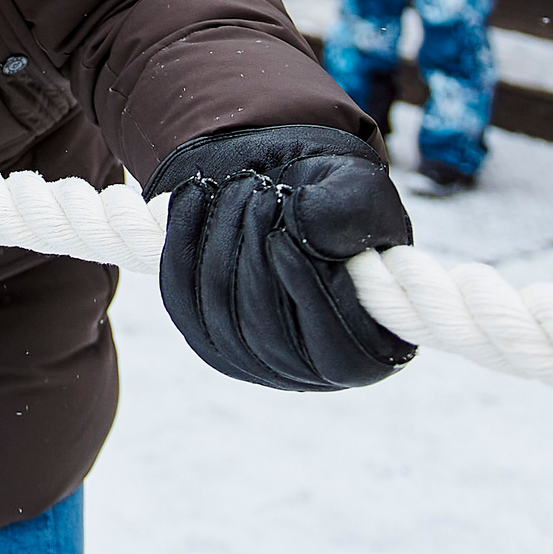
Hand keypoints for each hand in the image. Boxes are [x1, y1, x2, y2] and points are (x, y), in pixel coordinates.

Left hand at [149, 125, 417, 390]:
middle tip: (261, 189)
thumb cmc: (335, 195)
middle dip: (256, 249)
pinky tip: (195, 196)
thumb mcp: (360, 191)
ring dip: (223, 236)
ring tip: (240, 185)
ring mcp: (253, 359)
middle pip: (269, 330)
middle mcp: (311, 368)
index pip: (338, 349)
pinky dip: (182, 240)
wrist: (283, 185)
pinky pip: (183, 296)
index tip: (282, 235)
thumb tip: (304, 227)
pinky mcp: (206, 335)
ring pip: (221, 310)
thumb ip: (349, 211)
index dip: (307, 293)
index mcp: (370, 349)